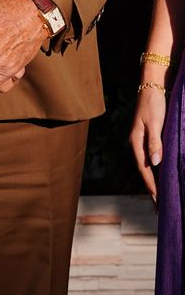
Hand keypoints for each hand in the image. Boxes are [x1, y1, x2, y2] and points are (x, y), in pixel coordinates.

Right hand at [129, 84, 167, 202]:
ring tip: (159, 197)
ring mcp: (142, 141)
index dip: (151, 186)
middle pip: (144, 171)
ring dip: (153, 181)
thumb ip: (155, 143)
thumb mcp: (155, 123)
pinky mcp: (148, 137)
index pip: (144, 169)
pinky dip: (155, 171)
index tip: (158, 201)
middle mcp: (137, 143)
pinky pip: (150, 159)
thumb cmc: (154, 104)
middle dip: (151, 189)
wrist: (152, 86)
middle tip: (158, 208)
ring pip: (147, 166)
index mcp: (136, 142)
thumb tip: (155, 165)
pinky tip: (159, 176)